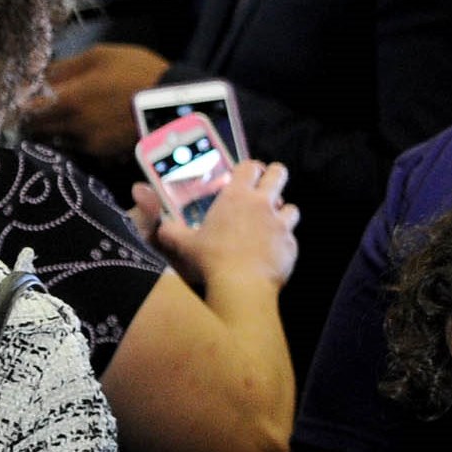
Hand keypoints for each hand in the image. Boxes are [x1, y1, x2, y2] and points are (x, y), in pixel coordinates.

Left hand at [25, 44, 169, 158]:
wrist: (175, 104)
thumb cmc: (136, 72)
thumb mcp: (98, 56)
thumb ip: (63, 67)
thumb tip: (34, 74)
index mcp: (68, 100)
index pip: (25, 110)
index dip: (18, 105)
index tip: (17, 97)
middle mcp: (72, 127)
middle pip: (36, 129)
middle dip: (32, 118)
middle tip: (37, 105)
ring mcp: (88, 144)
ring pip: (55, 139)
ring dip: (52, 129)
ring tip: (64, 114)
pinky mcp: (103, 155)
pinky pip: (77, 147)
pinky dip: (74, 138)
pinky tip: (86, 124)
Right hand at [149, 157, 298, 292]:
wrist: (242, 285)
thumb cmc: (212, 258)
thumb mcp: (184, 243)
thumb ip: (171, 231)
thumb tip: (160, 228)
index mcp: (236, 196)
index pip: (250, 166)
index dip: (249, 168)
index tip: (245, 175)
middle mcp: (262, 204)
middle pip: (278, 174)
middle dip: (273, 177)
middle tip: (263, 189)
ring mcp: (280, 224)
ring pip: (290, 206)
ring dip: (281, 212)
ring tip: (269, 223)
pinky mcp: (291, 245)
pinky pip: (290, 237)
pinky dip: (282, 241)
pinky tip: (270, 251)